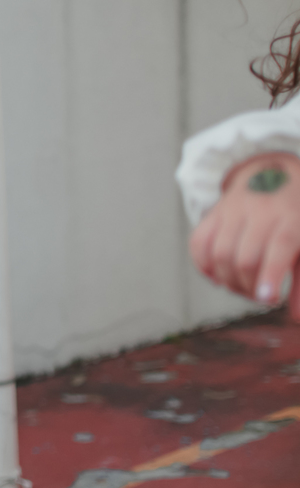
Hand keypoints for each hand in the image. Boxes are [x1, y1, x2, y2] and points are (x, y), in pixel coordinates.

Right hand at [189, 151, 299, 318]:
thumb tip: (297, 318)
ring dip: (227, 281)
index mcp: (292, 217)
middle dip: (248, 286)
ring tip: (241, 288)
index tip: (266, 299)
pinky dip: (203, 266)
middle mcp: (261, 210)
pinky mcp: (213, 212)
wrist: (274, 169)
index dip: (270, 276)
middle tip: (258, 296)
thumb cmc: (297, 215)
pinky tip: (217, 276)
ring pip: (219, 254)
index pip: (278, 248)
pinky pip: (198, 243)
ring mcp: (233, 210)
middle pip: (244, 258)